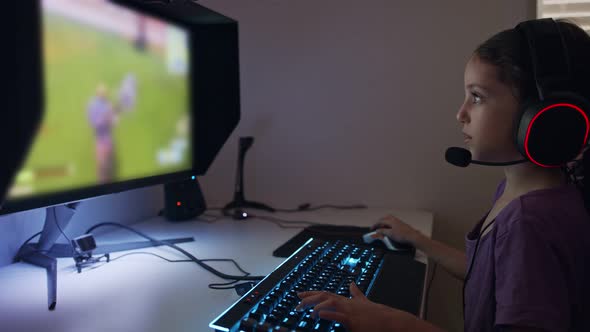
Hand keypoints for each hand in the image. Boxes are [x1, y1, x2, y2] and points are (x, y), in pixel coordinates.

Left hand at [296, 283, 420, 331]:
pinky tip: (318, 314)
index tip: (299, 295)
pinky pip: (339, 316)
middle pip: (324, 296)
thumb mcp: (364, 301)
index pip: (325, 293)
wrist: (391, 321)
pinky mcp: (353, 321)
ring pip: (330, 303)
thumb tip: (352, 284)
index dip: (312, 293)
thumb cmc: (377, 314)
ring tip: (305, 310)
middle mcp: (346, 303)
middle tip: (297, 304)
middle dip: (309, 299)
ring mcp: (350, 311)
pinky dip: (328, 313)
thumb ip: (357, 293)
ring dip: (316, 305)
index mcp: (346, 300)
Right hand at [371, 214, 422, 245]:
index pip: (380, 221)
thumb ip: (383, 231)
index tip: (371, 229)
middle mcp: (394, 219)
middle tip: (376, 227)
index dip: (375, 225)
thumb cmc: (401, 235)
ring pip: (389, 219)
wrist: (413, 236)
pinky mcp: (401, 224)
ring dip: (384, 223)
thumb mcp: (390, 234)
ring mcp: (398, 221)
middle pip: (385, 218)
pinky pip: (392, 222)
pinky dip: (388, 224)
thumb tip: (377, 230)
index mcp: (390, 220)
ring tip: (382, 228)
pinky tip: (389, 229)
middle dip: (379, 222)